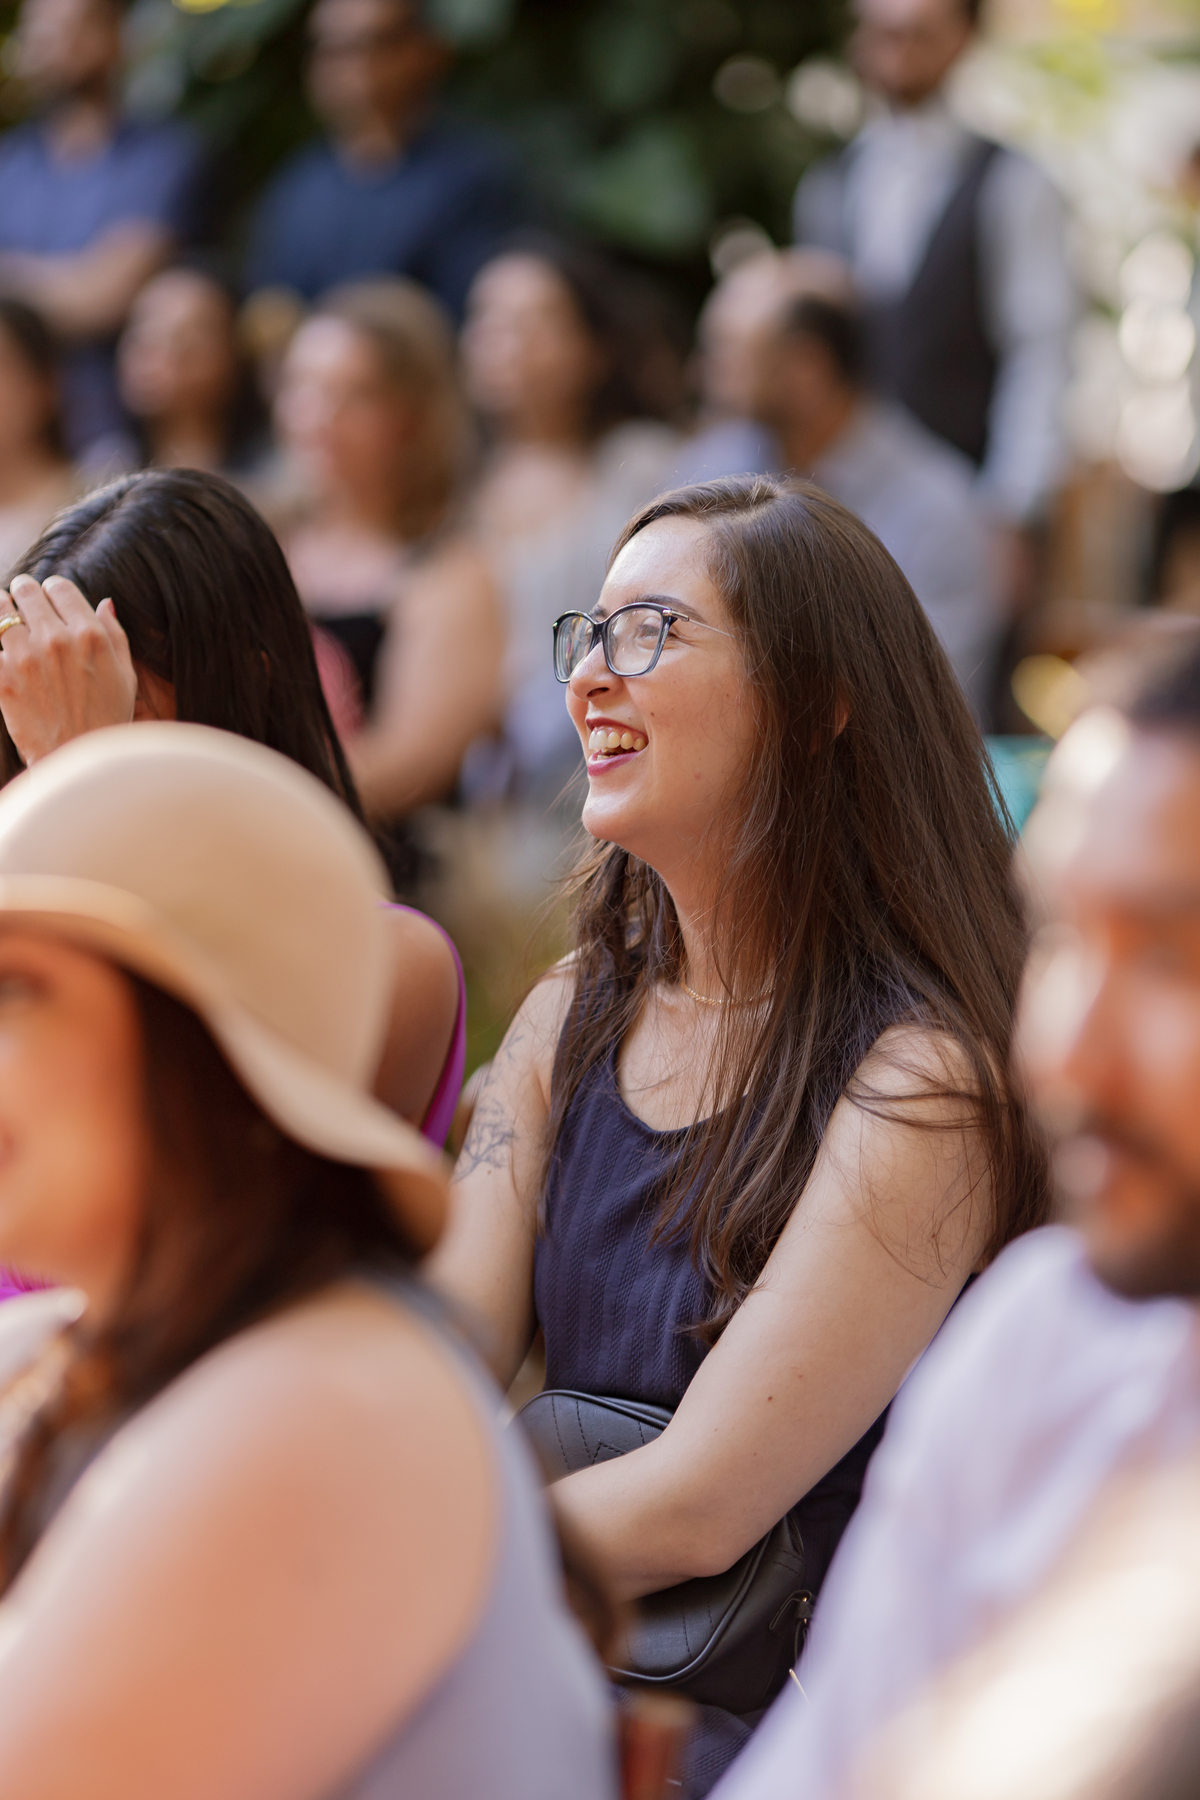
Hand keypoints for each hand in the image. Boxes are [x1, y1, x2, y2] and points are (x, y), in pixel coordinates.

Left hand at [0, 574, 138, 766]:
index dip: (53, 590)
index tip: (49, 599)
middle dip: (23, 593)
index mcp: (89, 635)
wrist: (77, 761)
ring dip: (3, 612)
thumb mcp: (124, 675)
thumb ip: (114, 634)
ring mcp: (24, 658)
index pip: (59, 587)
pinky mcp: (1, 678)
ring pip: (0, 611)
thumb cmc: (107, 719)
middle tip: (21, 600)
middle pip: (26, 591)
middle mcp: (56, 640)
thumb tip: (104, 603)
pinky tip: (6, 655)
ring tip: (6, 621)